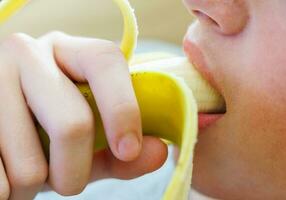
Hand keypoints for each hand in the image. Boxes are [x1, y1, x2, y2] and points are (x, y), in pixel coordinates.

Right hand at [0, 32, 166, 199]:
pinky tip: (6, 169)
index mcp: (69, 51)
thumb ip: (121, 149)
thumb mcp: (87, 137)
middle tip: (69, 182)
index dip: (122, 107)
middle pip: (72, 122)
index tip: (128, 150)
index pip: (105, 61)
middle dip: (75, 172)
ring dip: (35, 184)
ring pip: (29, 164)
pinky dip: (7, 189)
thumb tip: (159, 151)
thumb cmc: (48, 128)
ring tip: (29, 170)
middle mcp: (30, 52)